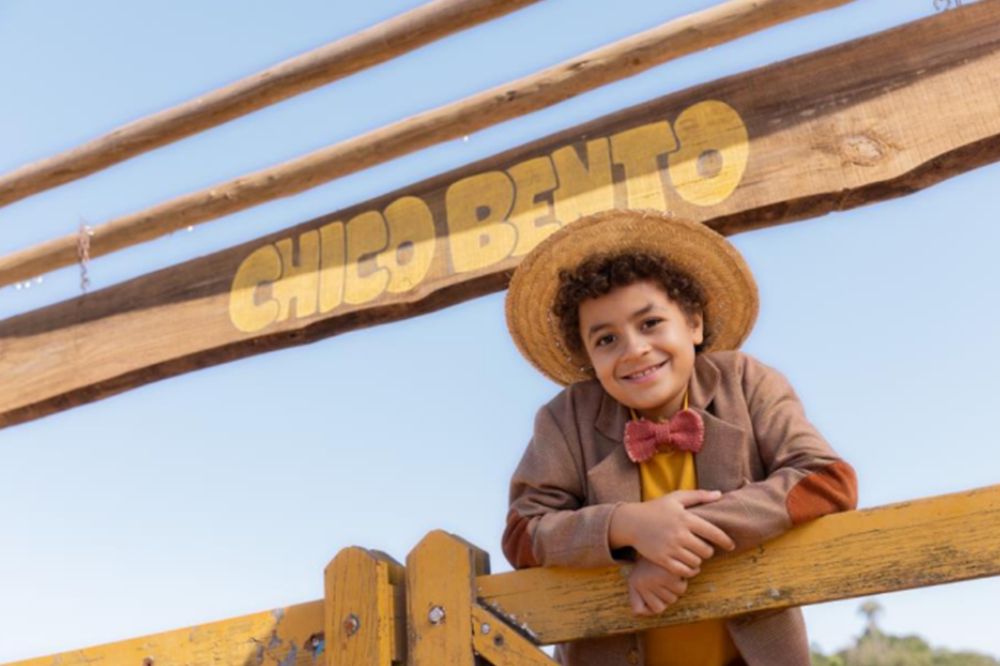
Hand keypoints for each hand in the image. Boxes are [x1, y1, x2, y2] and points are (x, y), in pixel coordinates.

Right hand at [610, 489, 734, 572]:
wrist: (631, 522)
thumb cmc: (656, 508)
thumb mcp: (676, 497)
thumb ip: (698, 495)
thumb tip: (719, 495)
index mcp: (686, 518)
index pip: (713, 532)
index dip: (725, 541)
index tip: (731, 545)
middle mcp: (680, 534)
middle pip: (706, 551)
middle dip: (708, 551)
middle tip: (703, 548)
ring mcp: (670, 548)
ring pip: (696, 562)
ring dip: (698, 560)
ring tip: (694, 555)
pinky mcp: (662, 559)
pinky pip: (683, 571)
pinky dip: (689, 570)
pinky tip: (688, 565)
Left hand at [628, 557, 687, 615]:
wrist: (661, 536)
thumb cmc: (652, 562)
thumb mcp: (639, 577)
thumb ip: (637, 598)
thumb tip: (637, 614)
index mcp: (634, 582)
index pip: (644, 609)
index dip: (650, 605)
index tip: (654, 593)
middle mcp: (641, 583)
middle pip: (663, 605)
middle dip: (666, 594)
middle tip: (662, 578)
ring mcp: (655, 580)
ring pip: (674, 597)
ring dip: (675, 587)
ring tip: (669, 574)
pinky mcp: (669, 575)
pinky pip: (681, 588)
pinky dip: (682, 580)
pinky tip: (676, 570)